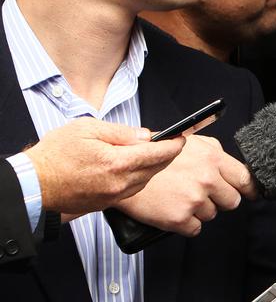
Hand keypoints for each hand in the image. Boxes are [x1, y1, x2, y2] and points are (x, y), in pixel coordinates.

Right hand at [23, 118, 184, 214]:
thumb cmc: (56, 154)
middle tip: (174, 143)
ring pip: (146, 180)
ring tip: (156, 153)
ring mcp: (113, 196)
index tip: (183, 137)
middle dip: (168, 155)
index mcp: (117, 163)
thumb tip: (146, 136)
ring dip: (154, 167)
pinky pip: (132, 190)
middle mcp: (119, 184)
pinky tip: (136, 168)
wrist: (34, 183)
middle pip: (156, 169)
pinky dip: (139, 178)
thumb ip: (121, 132)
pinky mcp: (106, 204)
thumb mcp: (88, 129)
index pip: (158, 154)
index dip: (174, 145)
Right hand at [113, 134, 254, 235]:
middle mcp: (207, 180)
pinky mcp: (179, 219)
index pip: (245, 180)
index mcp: (213, 159)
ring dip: (201, 210)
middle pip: (232, 201)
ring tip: (182, 197)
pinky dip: (187, 224)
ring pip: (212, 214)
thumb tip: (234, 168)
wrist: (124, 171)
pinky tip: (176, 210)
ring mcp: (194, 200)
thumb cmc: (157, 155)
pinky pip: (196, 229)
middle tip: (206, 195)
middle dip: (221, 199)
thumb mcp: (191, 142)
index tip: (249, 194)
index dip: (248, 189)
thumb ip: (215, 153)